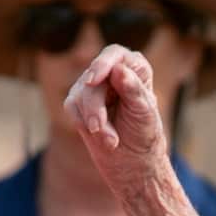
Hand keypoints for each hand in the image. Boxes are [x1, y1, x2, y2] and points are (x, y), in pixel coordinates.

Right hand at [63, 44, 167, 186]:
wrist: (133, 161)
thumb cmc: (144, 134)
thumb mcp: (144, 112)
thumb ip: (133, 89)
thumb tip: (119, 69)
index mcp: (135, 68)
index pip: (115, 54)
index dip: (103, 64)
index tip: (94, 79)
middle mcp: (113, 73)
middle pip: (94, 78)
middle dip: (96, 106)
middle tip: (99, 129)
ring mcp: (93, 86)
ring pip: (80, 93)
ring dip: (93, 120)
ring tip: (111, 141)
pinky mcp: (78, 102)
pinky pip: (71, 106)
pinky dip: (83, 123)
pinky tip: (99, 137)